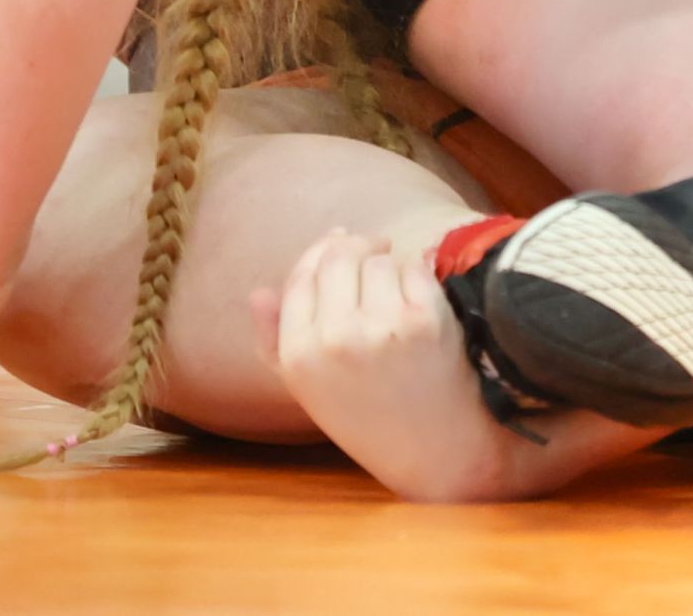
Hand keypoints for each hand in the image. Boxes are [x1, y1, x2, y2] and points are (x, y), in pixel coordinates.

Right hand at [252, 229, 501, 500]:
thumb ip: (274, 341)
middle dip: (355, 246)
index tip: (338, 241)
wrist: (434, 452)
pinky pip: (414, 269)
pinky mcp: (426, 320)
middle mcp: (336, 338)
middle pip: (338, 255)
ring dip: (387, 265)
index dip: (320, 251)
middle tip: (372, 249)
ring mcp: (383, 327)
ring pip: (378, 259)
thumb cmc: (368, 417)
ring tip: (394, 294)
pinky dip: (418, 277)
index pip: (302, 275)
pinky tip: (418, 303)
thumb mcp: (307, 388)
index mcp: (299, 355)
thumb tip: (258, 292)